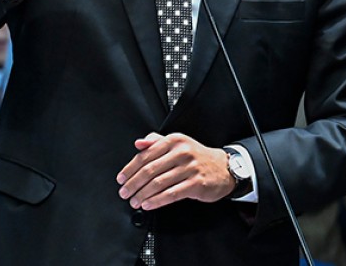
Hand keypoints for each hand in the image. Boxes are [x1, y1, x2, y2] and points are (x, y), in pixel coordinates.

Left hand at [116, 133, 235, 210]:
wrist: (224, 168)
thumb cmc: (197, 157)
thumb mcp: (178, 144)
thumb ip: (156, 142)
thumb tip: (139, 143)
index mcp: (174, 141)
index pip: (146, 154)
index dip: (130, 168)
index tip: (121, 179)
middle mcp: (182, 152)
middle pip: (150, 169)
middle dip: (133, 183)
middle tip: (124, 192)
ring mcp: (190, 168)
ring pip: (159, 183)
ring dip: (143, 194)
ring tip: (134, 201)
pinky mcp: (196, 183)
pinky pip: (171, 194)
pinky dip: (156, 201)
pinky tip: (148, 204)